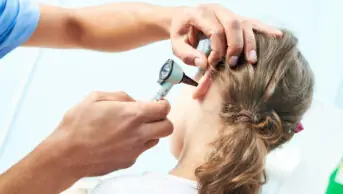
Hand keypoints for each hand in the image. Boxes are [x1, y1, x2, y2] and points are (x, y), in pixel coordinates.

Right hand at [49, 91, 172, 177]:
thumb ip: (120, 96)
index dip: (163, 103)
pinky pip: (141, 150)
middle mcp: (138, 133)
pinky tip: (121, 140)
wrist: (66, 155)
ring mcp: (135, 150)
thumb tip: (134, 100)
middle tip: (150, 115)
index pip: (163, 108)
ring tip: (133, 127)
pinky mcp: (129, 161)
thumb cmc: (77, 126)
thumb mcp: (95, 98)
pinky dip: (137, 143)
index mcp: (132, 115)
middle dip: (162, 119)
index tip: (158, 102)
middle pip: (167, 127)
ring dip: (150, 131)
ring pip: (156, 139)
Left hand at [170, 3, 282, 67]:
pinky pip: (253, 22)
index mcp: (199, 13)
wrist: (183, 19)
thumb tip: (204, 64)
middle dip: (235, 46)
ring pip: (244, 24)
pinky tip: (277, 35)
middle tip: (232, 63)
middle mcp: (216, 9)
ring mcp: (228, 12)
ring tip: (252, 60)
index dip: (216, 50)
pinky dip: (265, 29)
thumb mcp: (177, 46)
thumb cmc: (181, 34)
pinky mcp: (236, 17)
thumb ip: (187, 55)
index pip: (214, 31)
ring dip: (249, 43)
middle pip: (232, 24)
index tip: (212, 64)